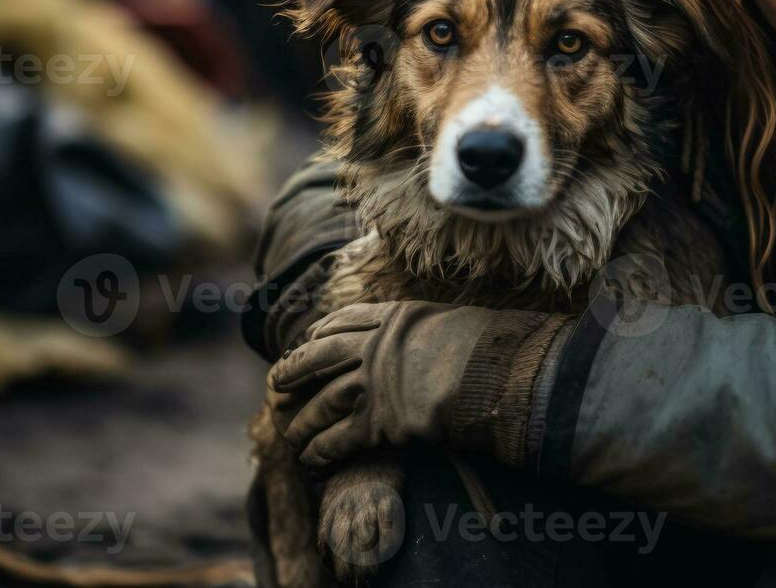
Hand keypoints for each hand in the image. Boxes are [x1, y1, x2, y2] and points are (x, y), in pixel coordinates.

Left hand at [269, 300, 568, 469]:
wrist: (499, 375)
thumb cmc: (491, 346)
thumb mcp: (454, 320)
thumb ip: (429, 328)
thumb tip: (432, 334)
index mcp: (395, 318)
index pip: (345, 320)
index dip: (320, 333)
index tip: (308, 341)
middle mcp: (376, 348)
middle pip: (318, 357)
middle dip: (293, 371)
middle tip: (276, 385)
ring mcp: (375, 385)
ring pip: (323, 402)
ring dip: (303, 421)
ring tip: (291, 434)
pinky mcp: (380, 422)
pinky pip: (338, 439)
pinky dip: (321, 450)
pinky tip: (312, 459)